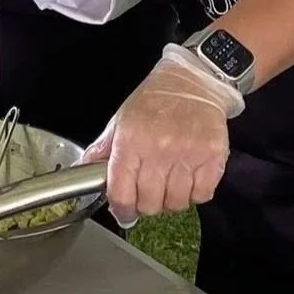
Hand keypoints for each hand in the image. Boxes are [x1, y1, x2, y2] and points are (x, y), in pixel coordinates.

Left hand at [79, 46, 235, 226]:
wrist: (192, 81)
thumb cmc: (154, 101)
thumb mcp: (120, 121)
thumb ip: (101, 150)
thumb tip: (80, 172)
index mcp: (131, 142)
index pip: (122, 194)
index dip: (122, 210)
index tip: (125, 212)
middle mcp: (158, 150)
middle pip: (150, 204)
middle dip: (147, 204)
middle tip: (149, 192)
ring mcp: (188, 154)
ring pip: (177, 203)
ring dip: (172, 199)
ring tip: (170, 182)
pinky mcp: (213, 157)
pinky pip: (202, 195)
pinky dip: (195, 193)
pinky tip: (189, 177)